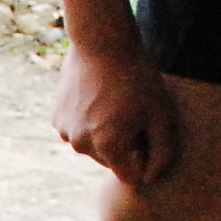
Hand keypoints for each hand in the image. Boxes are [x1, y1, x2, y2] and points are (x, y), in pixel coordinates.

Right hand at [53, 43, 180, 186]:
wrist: (101, 41)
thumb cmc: (137, 77)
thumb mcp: (162, 114)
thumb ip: (163, 153)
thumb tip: (149, 179)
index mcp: (109, 147)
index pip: (131, 176)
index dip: (145, 159)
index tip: (150, 135)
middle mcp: (82, 146)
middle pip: (111, 162)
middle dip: (124, 146)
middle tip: (134, 113)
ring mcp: (66, 133)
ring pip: (93, 147)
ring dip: (105, 134)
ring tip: (114, 103)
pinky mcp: (57, 120)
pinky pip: (78, 132)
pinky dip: (89, 122)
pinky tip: (97, 97)